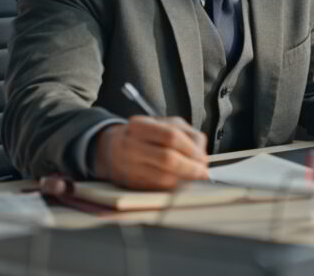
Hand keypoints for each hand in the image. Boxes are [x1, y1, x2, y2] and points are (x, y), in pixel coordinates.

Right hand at [93, 116, 207, 189]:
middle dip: (191, 168)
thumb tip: (202, 157)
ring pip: (163, 177)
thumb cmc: (144, 136)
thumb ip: (186, 135)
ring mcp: (127, 166)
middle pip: (168, 158)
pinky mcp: (128, 183)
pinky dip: (172, 187)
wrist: (109, 149)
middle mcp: (130, 145)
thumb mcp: (163, 124)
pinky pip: (157, 188)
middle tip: (203, 172)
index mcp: (139, 125)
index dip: (192, 149)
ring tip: (193, 177)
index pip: (171, 136)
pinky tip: (178, 182)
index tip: (204, 159)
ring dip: (184, 180)